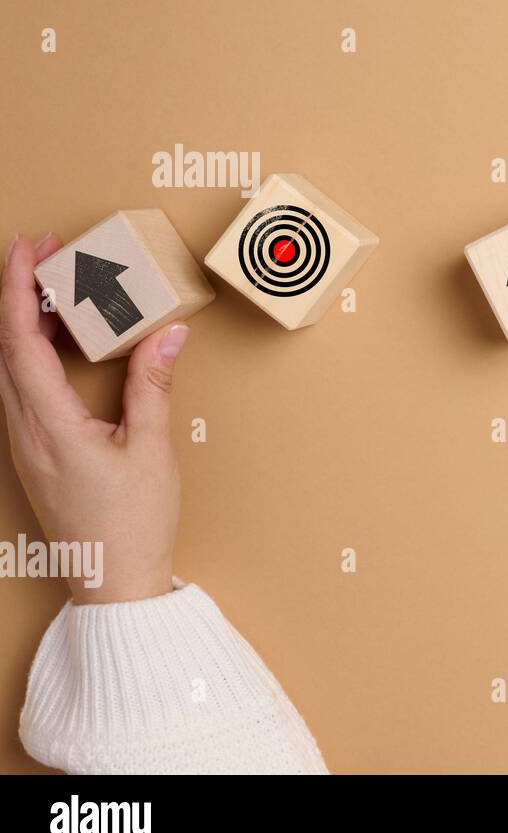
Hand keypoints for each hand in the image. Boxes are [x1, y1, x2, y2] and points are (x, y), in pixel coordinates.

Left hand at [0, 234, 189, 603]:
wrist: (114, 584)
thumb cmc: (132, 524)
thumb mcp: (151, 448)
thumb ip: (153, 384)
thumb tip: (166, 332)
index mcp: (46, 425)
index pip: (18, 340)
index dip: (16, 289)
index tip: (28, 249)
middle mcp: (22, 431)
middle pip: (5, 347)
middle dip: (19, 294)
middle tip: (49, 257)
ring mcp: (23, 444)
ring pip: (10, 368)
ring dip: (27, 324)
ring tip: (61, 293)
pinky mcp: (34, 453)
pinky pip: (22, 390)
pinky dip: (37, 355)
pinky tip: (67, 348)